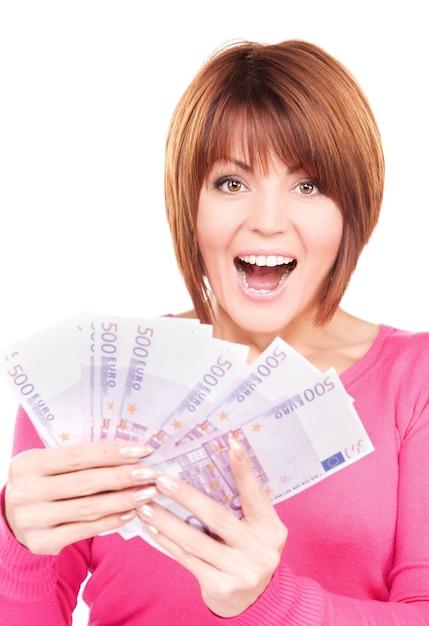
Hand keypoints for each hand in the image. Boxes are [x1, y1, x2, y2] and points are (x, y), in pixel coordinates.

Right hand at [5, 441, 157, 554]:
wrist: (15, 517)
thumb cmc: (43, 482)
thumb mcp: (48, 464)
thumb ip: (80, 458)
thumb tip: (129, 451)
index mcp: (28, 464)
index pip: (78, 456)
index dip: (111, 453)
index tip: (141, 450)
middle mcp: (26, 492)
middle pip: (86, 482)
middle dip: (123, 476)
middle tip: (151, 473)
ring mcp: (33, 520)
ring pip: (89, 507)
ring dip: (124, 499)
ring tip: (148, 493)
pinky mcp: (42, 542)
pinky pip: (85, 529)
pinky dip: (111, 521)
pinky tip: (131, 512)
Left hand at [136, 438, 286, 616]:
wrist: (255, 600)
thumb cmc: (249, 551)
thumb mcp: (257, 528)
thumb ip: (242, 506)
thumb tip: (212, 465)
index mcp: (271, 529)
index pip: (256, 495)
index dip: (244, 470)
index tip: (231, 443)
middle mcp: (261, 550)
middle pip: (218, 518)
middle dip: (186, 496)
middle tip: (161, 479)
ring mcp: (241, 572)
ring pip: (196, 541)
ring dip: (167, 521)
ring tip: (145, 504)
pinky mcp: (220, 588)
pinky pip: (188, 560)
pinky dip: (168, 543)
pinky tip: (151, 529)